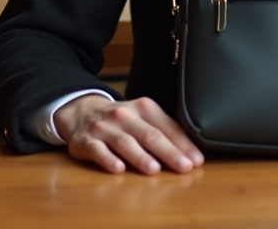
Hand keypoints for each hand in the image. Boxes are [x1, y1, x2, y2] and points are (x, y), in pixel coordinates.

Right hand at [54, 94, 204, 175]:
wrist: (81, 111)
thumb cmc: (121, 120)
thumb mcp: (142, 117)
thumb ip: (163, 131)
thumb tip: (191, 154)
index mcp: (143, 108)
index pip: (167, 126)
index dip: (183, 144)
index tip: (196, 160)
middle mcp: (125, 115)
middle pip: (150, 135)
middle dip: (169, 152)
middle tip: (184, 167)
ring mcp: (104, 128)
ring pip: (125, 142)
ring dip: (141, 157)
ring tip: (154, 170)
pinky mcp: (86, 141)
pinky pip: (97, 150)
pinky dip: (108, 160)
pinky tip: (118, 170)